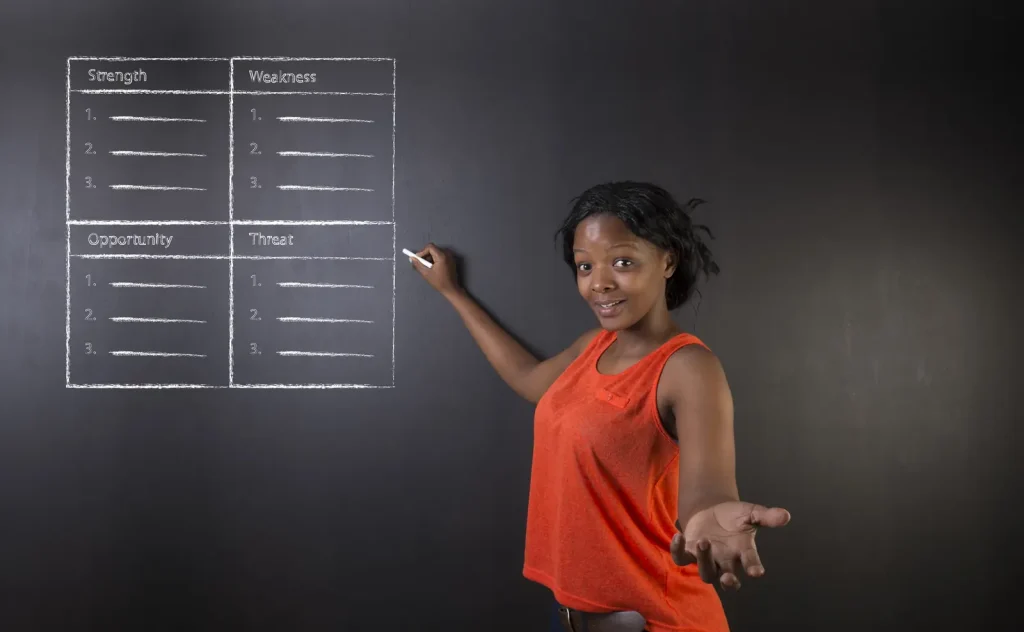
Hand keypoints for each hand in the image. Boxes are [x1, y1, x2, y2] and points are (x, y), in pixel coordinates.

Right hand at [408, 243, 460, 296]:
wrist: (451, 289)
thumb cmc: (439, 282)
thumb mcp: (426, 274)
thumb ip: (418, 264)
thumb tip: (412, 258)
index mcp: (442, 256)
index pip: (430, 247)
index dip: (422, 251)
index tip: (417, 258)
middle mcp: (447, 254)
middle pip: (433, 249)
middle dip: (425, 254)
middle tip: (420, 262)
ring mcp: (450, 256)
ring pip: (436, 252)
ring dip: (429, 257)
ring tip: (426, 266)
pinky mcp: (451, 260)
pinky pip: (441, 255)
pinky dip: (435, 259)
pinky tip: (432, 267)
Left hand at [670, 501, 790, 590]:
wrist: (711, 510)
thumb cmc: (734, 516)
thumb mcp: (751, 512)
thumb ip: (767, 516)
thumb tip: (786, 515)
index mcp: (743, 552)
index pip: (750, 564)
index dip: (754, 568)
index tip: (757, 572)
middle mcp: (725, 561)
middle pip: (726, 580)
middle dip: (728, 582)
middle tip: (728, 578)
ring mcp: (706, 558)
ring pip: (705, 571)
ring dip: (705, 560)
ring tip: (705, 541)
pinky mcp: (689, 551)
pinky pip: (681, 558)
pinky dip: (677, 549)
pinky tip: (678, 536)